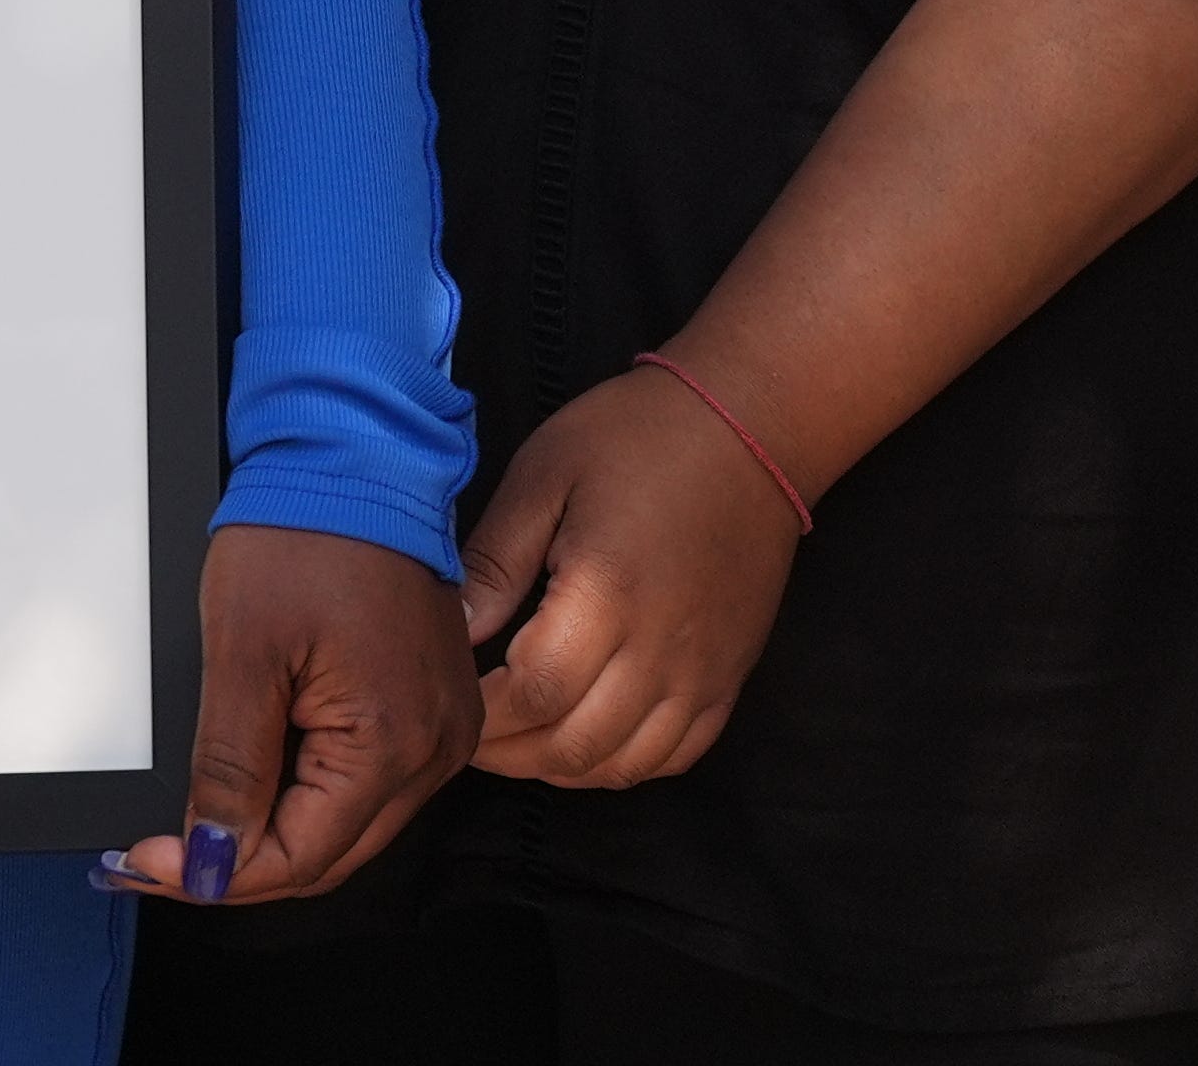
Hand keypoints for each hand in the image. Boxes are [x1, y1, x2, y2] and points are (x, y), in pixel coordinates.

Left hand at [102, 520, 476, 906]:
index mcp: (394, 741)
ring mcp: (440, 729)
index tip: (151, 863)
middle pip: (328, 856)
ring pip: (346, 826)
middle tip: (157, 856)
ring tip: (195, 823)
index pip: (301, 857)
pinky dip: (306, 793)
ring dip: (271, 832)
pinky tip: (253, 783)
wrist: (351, 460)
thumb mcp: (241, 653)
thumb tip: (210, 853)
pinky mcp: (429, 709)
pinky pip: (366, 783)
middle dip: (238, 863)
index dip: (218, 873)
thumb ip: (229, 767)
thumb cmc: (303, 532)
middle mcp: (436, 749)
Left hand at [458, 361, 807, 790]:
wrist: (748, 430)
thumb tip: (453, 631)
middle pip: (574, 745)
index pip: (533, 695)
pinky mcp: (729, 679)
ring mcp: (703, 674)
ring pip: (623, 765)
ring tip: (514, 738)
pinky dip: (620, 765)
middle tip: (466, 730)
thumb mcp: (543, 474)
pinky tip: (582, 739)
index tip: (448, 698)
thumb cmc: (634, 439)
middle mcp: (661, 652)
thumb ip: (496, 561)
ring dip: (558, 766)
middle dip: (508, 752)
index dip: (482, 716)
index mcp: (606, 595)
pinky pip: (675, 755)